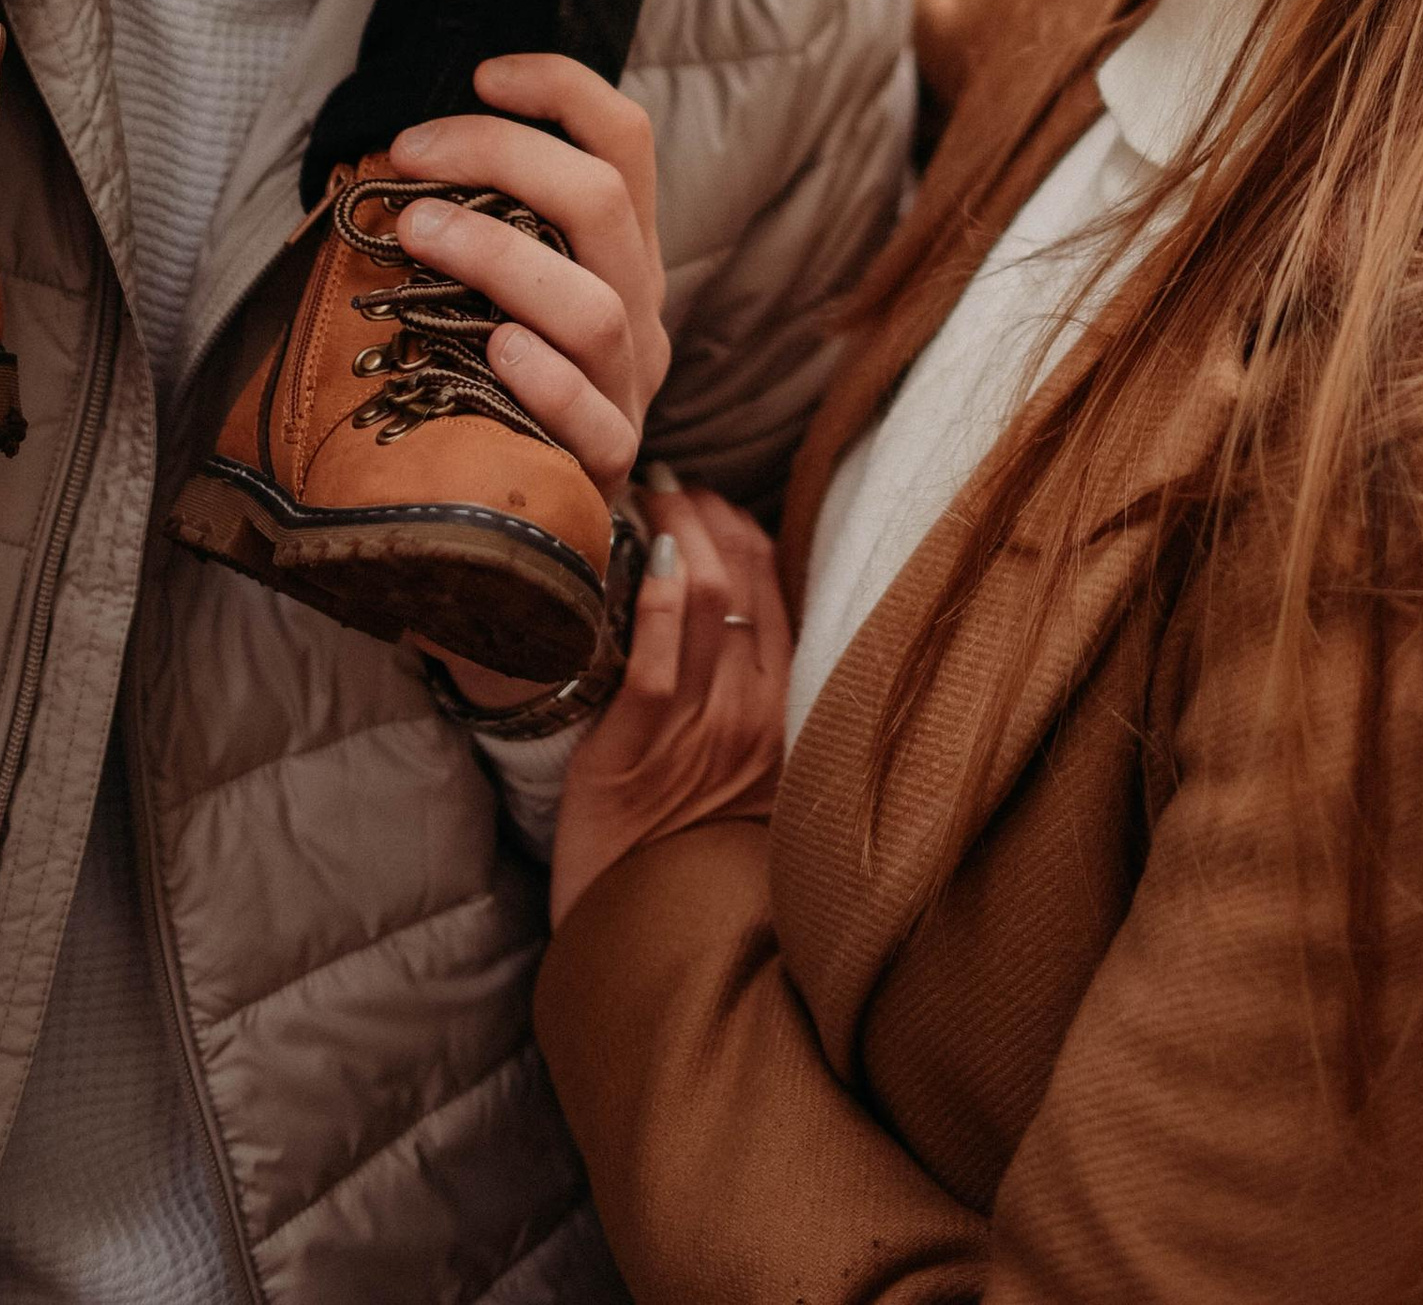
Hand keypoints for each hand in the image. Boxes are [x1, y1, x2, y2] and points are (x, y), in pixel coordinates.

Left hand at [388, 54, 671, 503]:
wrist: (525, 522)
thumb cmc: (490, 380)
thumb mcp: (495, 287)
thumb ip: (476, 225)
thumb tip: (393, 160)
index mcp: (620, 250)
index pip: (625, 140)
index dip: (562, 89)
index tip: (481, 74)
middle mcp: (638, 304)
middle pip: (604, 202)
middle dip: (501, 157)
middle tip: (408, 155)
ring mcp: (629, 385)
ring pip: (596, 305)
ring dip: (500, 255)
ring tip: (418, 235)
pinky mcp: (608, 464)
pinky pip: (592, 417)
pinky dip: (546, 378)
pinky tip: (494, 349)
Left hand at [551, 483, 788, 928]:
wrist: (660, 940)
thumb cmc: (691, 852)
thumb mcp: (740, 772)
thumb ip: (741, 698)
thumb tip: (717, 618)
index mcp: (782, 709)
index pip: (775, 586)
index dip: (741, 527)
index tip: (708, 497)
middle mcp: (753, 710)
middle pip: (743, 577)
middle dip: (705, 511)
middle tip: (666, 482)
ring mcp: (701, 726)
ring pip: (707, 600)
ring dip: (676, 531)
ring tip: (641, 497)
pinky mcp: (641, 746)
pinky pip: (656, 657)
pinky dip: (656, 596)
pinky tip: (646, 556)